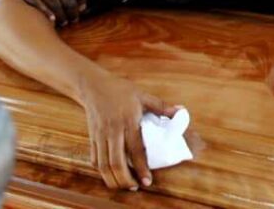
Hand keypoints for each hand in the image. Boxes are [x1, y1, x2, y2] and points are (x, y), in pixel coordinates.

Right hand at [7, 0, 99, 24]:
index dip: (82, 1)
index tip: (82, 8)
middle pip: (68, 1)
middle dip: (73, 13)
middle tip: (74, 18)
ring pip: (55, 6)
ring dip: (62, 17)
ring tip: (65, 21)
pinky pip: (40, 6)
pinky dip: (48, 14)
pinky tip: (53, 20)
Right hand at [80, 72, 178, 190]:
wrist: (94, 85)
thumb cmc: (121, 90)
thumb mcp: (143, 96)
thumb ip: (161, 107)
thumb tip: (181, 112)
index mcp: (128, 121)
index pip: (135, 149)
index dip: (141, 167)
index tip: (147, 181)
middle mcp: (112, 130)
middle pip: (116, 162)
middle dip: (125, 179)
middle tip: (135, 188)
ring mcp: (100, 135)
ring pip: (103, 164)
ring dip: (112, 179)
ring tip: (124, 186)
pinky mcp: (92, 137)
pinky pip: (95, 159)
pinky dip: (102, 171)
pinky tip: (111, 176)